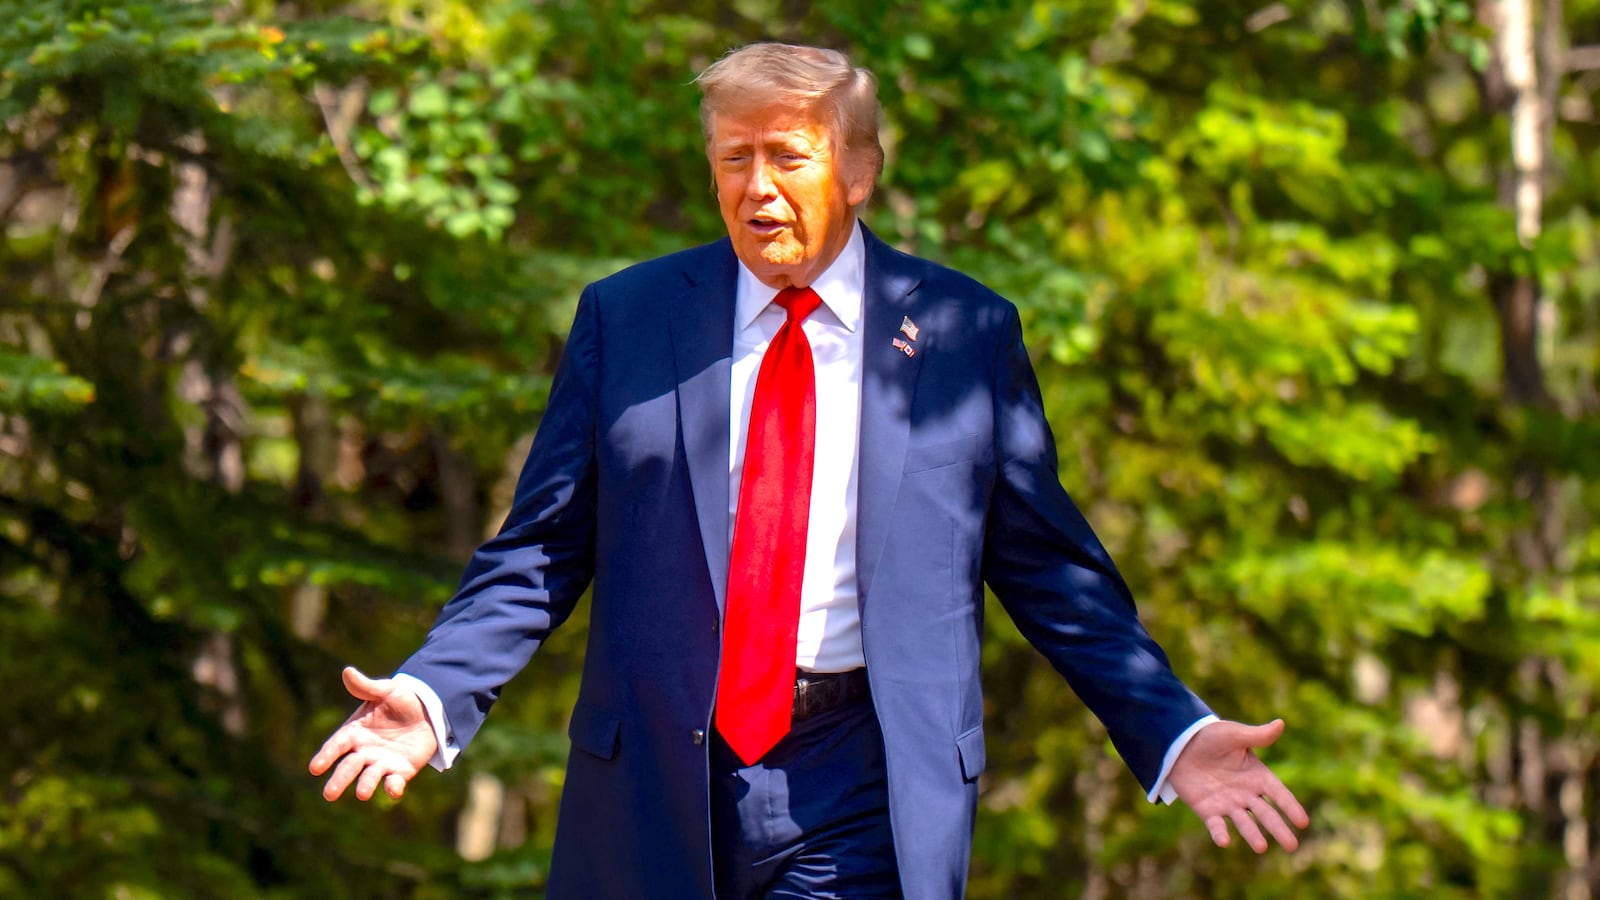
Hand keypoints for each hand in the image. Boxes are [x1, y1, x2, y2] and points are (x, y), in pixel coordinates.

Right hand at [308, 666, 437, 801]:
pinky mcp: (401, 771)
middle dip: (339, 780)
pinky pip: (395, 782)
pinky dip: (393, 788)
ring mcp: (381, 763)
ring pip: (370, 777)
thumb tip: (347, 672)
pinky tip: (394, 790)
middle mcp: (364, 751)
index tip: (315, 768)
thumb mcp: (385, 690)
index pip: (336, 746)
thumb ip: (366, 687)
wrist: (429, 711)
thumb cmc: (400, 700)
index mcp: (354, 732)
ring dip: (366, 785)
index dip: (326, 756)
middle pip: (349, 767)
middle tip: (329, 794)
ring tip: (362, 794)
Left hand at [1167, 718, 1309, 852]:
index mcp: (1258, 776)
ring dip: (1252, 834)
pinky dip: (1219, 833)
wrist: (1180, 743)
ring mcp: (1227, 803)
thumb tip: (1280, 723)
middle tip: (1292, 846)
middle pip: (1266, 813)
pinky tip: (1224, 842)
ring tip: (1261, 848)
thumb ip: (1257, 735)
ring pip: (1243, 822)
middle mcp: (1246, 794)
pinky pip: (1215, 824)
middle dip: (1278, 829)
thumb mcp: (1234, 735)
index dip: (1290, 807)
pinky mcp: (1207, 809)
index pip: (1278, 794)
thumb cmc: (1211, 737)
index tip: (1303, 822)